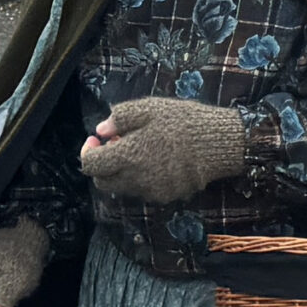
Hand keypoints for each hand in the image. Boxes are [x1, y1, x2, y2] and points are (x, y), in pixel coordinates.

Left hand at [80, 97, 245, 203]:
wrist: (218, 143)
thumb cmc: (182, 121)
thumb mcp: (150, 108)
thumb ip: (120, 118)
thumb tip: (100, 131)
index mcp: (129, 156)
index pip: (91, 165)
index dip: (88, 152)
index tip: (96, 139)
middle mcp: (136, 179)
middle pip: (103, 183)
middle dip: (102, 166)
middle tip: (115, 145)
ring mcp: (151, 192)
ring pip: (122, 188)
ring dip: (120, 172)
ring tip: (138, 149)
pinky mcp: (166, 197)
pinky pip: (142, 190)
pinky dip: (139, 178)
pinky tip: (154, 159)